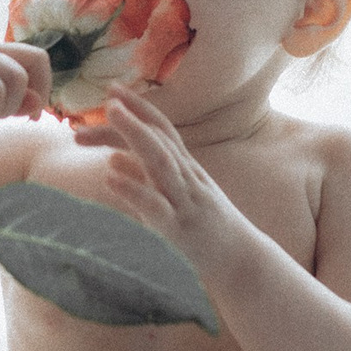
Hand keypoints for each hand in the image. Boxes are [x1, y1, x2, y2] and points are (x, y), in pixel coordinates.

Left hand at [74, 88, 250, 276]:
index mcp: (186, 170)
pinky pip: (155, 205)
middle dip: (136, 115)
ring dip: (135, 135)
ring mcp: (185, 201)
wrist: (242, 262)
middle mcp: (188, 179)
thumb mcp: (173, 199)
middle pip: (162, 138)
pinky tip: (108, 176)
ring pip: (161, 162)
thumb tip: (112, 160)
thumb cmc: (206, 231)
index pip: (163, 130)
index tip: (113, 89)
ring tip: (110, 116)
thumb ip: (143, 179)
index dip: (140, 107)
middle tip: (109, 96)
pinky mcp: (180, 228)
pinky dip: (132, 188)